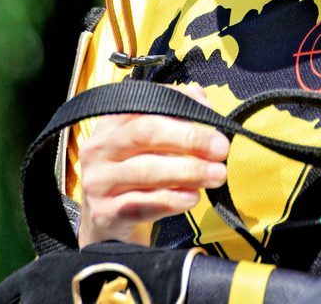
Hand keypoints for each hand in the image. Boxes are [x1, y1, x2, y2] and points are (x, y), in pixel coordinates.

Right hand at [78, 84, 229, 246]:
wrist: (103, 224)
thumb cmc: (132, 173)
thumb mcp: (145, 142)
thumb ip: (171, 116)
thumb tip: (200, 98)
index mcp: (111, 123)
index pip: (145, 103)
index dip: (179, 103)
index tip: (210, 111)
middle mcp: (100, 148)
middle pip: (146, 133)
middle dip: (189, 137)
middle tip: (221, 147)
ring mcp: (99, 182)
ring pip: (146, 170)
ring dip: (188, 170)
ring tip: (217, 173)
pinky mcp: (105, 214)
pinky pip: (142, 204)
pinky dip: (172, 200)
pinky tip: (193, 197)